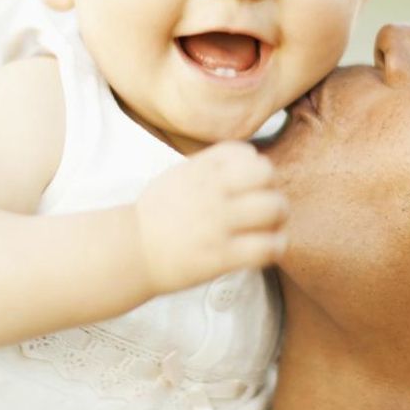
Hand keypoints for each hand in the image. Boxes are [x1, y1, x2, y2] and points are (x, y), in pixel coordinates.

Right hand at [136, 141, 287, 294]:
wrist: (130, 252)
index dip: (254, 169)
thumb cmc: (157, 216)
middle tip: (265, 209)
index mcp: (199, 170)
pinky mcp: (221, 256)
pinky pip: (267, 246)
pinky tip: (267, 248)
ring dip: (279, 219)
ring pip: (274, 208)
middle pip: (267, 174)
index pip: (246, 153)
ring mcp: (217, 224)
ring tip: (270, 229)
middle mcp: (210, 192)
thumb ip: (211, 165)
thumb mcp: (178, 176)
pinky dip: (276, 246)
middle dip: (272, 190)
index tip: (247, 187)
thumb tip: (252, 157)